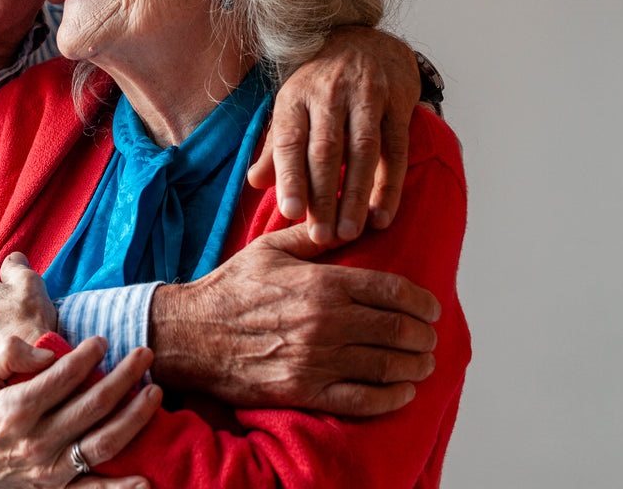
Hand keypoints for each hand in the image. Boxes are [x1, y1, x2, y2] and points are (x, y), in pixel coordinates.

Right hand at [0, 336, 159, 488]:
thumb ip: (7, 354)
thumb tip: (48, 353)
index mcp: (16, 409)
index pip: (65, 376)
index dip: (89, 354)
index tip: (103, 339)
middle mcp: (36, 440)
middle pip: (94, 405)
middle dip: (126, 376)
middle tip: (146, 353)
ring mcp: (48, 470)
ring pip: (103, 443)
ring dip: (135, 417)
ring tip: (155, 392)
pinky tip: (146, 479)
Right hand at [148, 223, 439, 415]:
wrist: (190, 334)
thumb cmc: (230, 288)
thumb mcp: (270, 249)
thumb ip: (314, 236)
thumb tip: (351, 221)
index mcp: (322, 283)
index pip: (393, 291)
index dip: (422, 302)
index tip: (432, 307)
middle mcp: (326, 321)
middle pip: (398, 330)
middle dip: (424, 336)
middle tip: (430, 338)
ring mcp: (317, 359)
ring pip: (387, 366)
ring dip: (416, 366)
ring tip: (423, 364)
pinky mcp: (305, 390)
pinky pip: (363, 400)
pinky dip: (391, 398)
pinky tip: (403, 392)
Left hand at [247, 25, 418, 243]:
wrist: (365, 40)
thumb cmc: (321, 85)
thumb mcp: (292, 107)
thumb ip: (276, 147)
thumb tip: (255, 183)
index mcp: (295, 98)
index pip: (289, 140)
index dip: (289, 177)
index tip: (291, 212)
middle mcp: (329, 94)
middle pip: (325, 150)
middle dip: (323, 196)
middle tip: (322, 236)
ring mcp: (366, 96)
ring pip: (362, 151)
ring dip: (356, 195)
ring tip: (350, 232)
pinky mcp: (397, 102)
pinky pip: (395, 149)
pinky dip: (390, 185)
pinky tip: (382, 214)